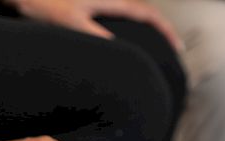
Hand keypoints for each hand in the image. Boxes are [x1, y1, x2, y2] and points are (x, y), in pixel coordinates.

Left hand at [7, 0, 182, 50]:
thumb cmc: (46, 4)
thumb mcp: (73, 23)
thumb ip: (96, 35)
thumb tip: (119, 53)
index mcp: (111, 1)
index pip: (148, 15)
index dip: (166, 31)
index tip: (177, 48)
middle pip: (145, 14)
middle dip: (163, 32)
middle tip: (174, 51)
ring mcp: (103, 2)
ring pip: (135, 15)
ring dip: (150, 31)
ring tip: (159, 49)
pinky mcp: (94, 7)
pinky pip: (122, 18)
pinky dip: (134, 30)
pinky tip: (131, 44)